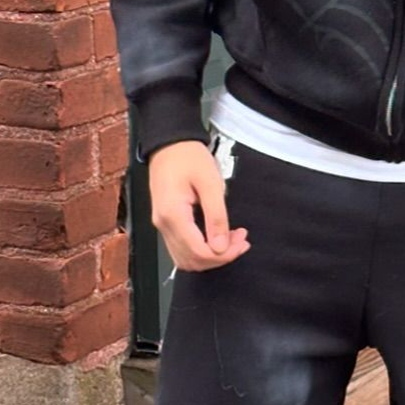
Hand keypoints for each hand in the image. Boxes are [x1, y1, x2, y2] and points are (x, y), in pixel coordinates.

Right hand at [148, 139, 250, 270]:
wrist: (170, 144)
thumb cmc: (189, 157)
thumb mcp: (210, 182)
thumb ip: (217, 217)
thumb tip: (221, 247)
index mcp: (173, 214)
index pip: (198, 252)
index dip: (223, 255)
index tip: (241, 242)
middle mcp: (164, 224)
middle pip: (192, 260)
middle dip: (220, 256)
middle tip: (241, 240)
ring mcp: (163, 225)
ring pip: (186, 259)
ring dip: (211, 256)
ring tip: (232, 239)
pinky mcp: (167, 223)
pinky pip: (182, 249)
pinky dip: (202, 250)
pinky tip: (218, 237)